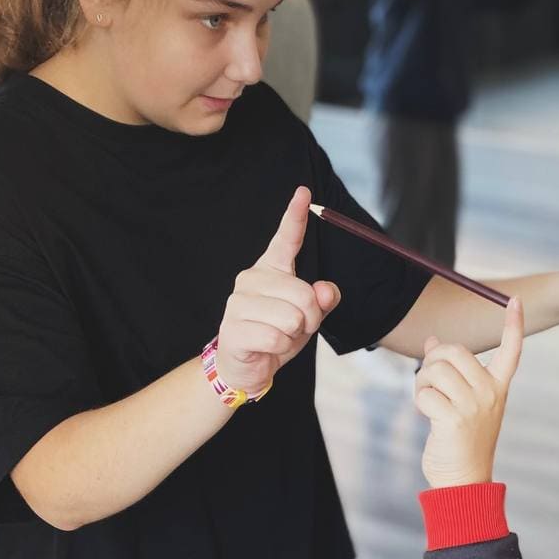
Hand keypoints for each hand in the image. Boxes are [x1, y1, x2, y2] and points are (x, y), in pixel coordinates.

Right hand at [215, 187, 340, 395]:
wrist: (245, 366)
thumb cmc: (277, 333)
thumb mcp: (308, 316)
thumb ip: (322, 300)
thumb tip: (325, 291)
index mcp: (271, 269)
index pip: (286, 239)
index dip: (295, 216)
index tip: (304, 192)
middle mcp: (251, 278)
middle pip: (304, 294)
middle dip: (309, 318)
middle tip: (295, 327)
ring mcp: (238, 303)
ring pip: (292, 317)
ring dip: (294, 335)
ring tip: (279, 336)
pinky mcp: (233, 329)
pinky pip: (277, 338)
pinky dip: (280, 348)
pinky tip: (266, 348)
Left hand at [416, 298, 523, 487]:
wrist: (464, 482)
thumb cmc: (461, 441)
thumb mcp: (462, 403)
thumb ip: (450, 372)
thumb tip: (431, 341)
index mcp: (498, 388)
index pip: (511, 351)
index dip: (514, 325)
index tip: (515, 300)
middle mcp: (490, 393)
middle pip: (455, 351)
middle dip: (433, 358)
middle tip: (428, 378)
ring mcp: (474, 406)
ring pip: (435, 369)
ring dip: (421, 382)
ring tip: (427, 399)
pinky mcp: (454, 419)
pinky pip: (425, 393)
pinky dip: (418, 401)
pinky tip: (426, 415)